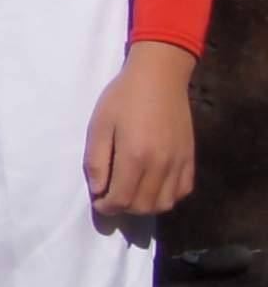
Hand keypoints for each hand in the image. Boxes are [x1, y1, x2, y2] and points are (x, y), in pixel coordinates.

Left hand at [86, 42, 196, 223]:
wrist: (159, 78)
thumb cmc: (123, 98)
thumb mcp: (99, 126)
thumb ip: (96, 161)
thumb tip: (99, 191)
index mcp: (135, 157)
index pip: (122, 200)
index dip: (106, 207)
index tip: (98, 201)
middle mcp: (161, 165)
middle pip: (144, 206)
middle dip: (123, 208)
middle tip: (112, 196)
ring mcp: (179, 163)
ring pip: (165, 203)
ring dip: (145, 206)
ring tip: (131, 192)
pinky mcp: (190, 158)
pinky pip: (183, 191)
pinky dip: (167, 196)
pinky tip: (153, 186)